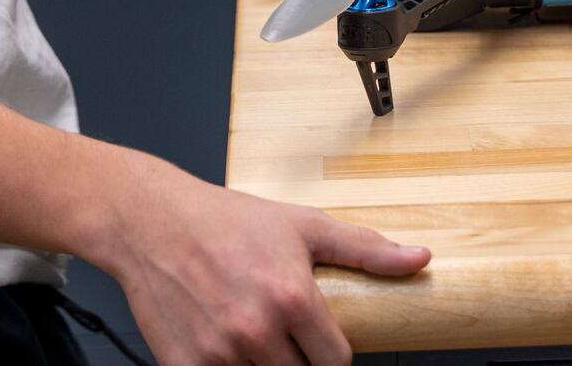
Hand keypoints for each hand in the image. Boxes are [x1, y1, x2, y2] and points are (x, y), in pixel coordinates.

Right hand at [95, 150, 428, 365]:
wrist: (152, 222)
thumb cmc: (226, 220)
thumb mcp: (303, 226)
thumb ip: (366, 249)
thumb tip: (419, 259)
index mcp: (292, 298)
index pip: (336, 363)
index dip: (332, 357)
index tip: (322, 347)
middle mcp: (256, 330)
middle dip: (297, 361)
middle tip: (283, 335)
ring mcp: (218, 353)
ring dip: (261, 365)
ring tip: (253, 334)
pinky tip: (223, 346)